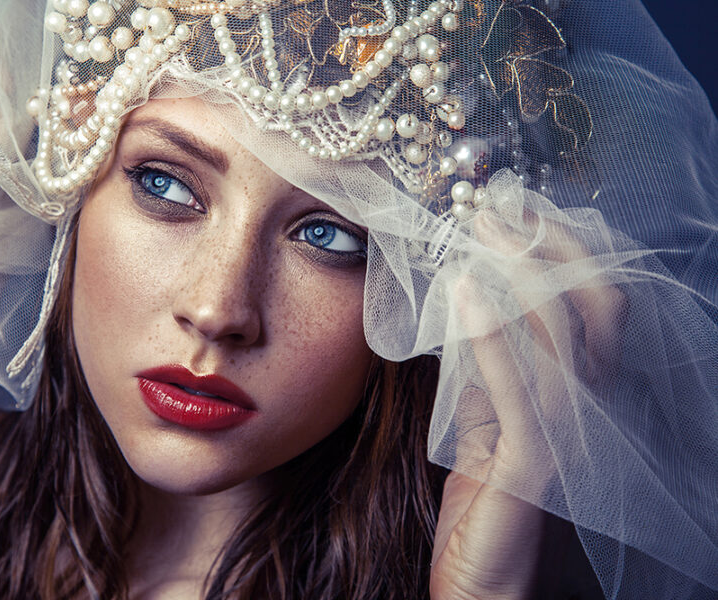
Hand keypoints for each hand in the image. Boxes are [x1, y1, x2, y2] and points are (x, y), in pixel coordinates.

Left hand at [428, 208, 622, 598]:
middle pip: (591, 304)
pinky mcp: (536, 467)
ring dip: (518, 272)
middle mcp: (588, 407)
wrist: (479, 582)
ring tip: (475, 229)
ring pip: (564, 334)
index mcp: (578, 392)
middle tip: (488, 206)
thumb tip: (465, 298)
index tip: (505, 205)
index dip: (555, 246)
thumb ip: (486, 364)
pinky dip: (494, 335)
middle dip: (544, 244)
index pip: (588, 301)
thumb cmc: (482, 499)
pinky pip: (521, 391)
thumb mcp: (482, 417)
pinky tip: (464, 289)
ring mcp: (569, 435)